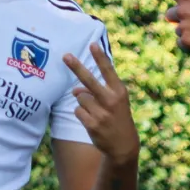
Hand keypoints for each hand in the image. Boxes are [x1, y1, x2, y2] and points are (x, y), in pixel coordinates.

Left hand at [63, 42, 139, 165]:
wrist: (124, 145)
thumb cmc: (117, 117)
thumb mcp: (114, 102)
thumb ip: (96, 91)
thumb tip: (74, 89)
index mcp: (119, 91)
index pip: (108, 71)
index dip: (100, 57)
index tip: (92, 44)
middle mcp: (111, 100)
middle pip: (89, 81)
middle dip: (76, 67)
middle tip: (65, 56)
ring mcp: (101, 113)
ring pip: (80, 97)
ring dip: (83, 101)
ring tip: (95, 111)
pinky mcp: (92, 125)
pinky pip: (77, 111)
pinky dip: (81, 113)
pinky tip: (92, 120)